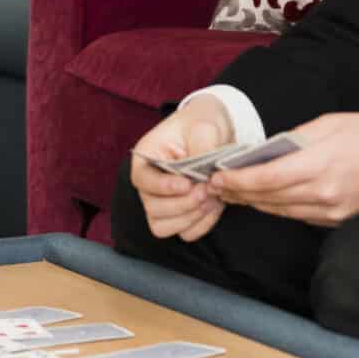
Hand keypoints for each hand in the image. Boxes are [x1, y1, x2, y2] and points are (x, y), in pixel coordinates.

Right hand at [130, 96, 235, 243]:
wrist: (215, 132)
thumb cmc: (202, 124)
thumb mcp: (203, 126)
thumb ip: (202, 145)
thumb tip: (203, 173)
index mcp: (146, 158)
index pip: (142, 180)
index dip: (163, 187)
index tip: (186, 183)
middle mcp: (149, 185)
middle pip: (152, 209)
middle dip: (182, 204)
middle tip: (205, 189)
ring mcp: (163, 203)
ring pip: (164, 226)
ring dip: (190, 217)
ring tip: (211, 197)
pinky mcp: (181, 215)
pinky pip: (186, 233)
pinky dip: (202, 224)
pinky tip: (216, 205)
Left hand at [208, 112, 358, 226]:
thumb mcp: (332, 123)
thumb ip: (295, 140)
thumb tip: (265, 152)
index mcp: (319, 166)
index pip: (263, 180)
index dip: (234, 181)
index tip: (215, 176)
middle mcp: (322, 195)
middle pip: (266, 200)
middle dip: (237, 193)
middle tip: (216, 184)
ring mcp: (331, 212)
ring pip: (280, 211)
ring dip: (255, 202)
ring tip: (235, 191)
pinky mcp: (338, 220)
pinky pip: (299, 215)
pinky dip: (280, 207)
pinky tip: (269, 196)